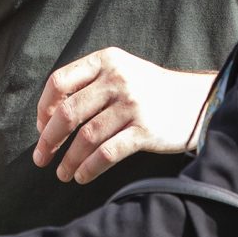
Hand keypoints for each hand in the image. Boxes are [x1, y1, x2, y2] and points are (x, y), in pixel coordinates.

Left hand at [33, 50, 215, 183]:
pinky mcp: (145, 131)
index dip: (44, 108)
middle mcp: (118, 79)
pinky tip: (82, 176)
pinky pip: (108, 153)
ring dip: (68, 160)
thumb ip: (89, 84)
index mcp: (106, 61)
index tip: (42, 127)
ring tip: (62, 173)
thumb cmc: (150, 90)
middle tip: (41, 158)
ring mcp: (132, 105)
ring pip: (86, 137)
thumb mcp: (121, 71)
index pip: (60, 82)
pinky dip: (89, 168)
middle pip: (68, 112)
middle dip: (49, 140)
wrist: (196, 101)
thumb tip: (48, 118)